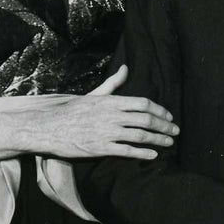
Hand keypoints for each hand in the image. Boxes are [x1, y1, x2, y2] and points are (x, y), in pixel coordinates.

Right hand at [0, 65, 178, 163]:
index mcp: (110, 101)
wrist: (48, 128)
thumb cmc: (70, 111)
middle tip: (175, 131)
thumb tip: (125, 68)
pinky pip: (126, 151)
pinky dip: (142, 153)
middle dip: (164, 126)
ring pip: (140, 135)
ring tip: (169, 143)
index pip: (143, 103)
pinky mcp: (100, 148)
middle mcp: (111, 115)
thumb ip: (112, 84)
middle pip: (146, 119)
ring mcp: (106, 132)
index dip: (159, 110)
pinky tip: (153, 155)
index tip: (169, 116)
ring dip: (158, 139)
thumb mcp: (93, 95)